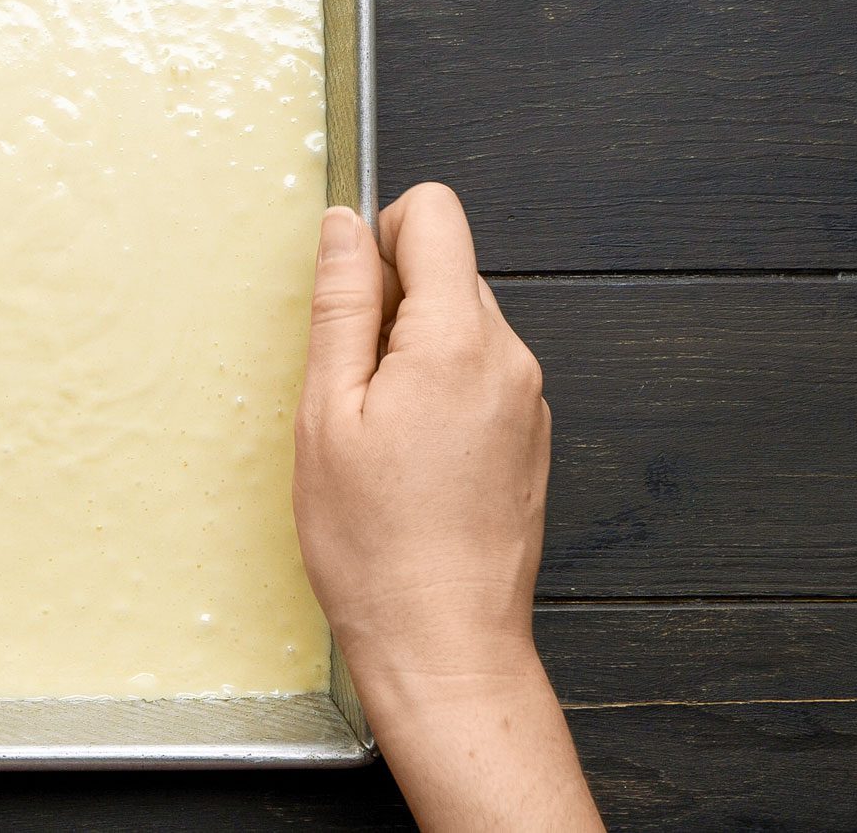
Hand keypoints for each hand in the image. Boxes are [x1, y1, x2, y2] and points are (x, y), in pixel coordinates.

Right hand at [295, 182, 546, 687]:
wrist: (442, 642)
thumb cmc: (374, 545)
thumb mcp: (327, 412)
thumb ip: (340, 305)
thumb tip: (342, 227)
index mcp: (456, 341)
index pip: (434, 214)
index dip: (379, 232)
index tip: (347, 292)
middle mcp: (509, 358)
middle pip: (447, 268)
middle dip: (389, 302)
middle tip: (348, 386)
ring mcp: (527, 398)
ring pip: (460, 322)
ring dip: (410, 350)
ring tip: (374, 431)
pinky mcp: (529, 434)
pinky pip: (477, 372)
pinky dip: (435, 389)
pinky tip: (406, 456)